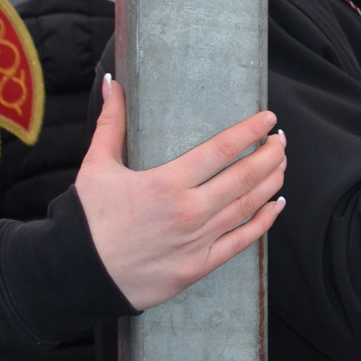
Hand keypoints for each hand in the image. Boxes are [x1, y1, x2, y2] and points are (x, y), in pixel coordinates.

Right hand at [74, 77, 285, 309]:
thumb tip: (115, 85)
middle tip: (280, 139)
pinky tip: (276, 205)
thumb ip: (112, 125)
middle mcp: (189, 211)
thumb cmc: (86, 220)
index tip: (267, 118)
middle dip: (270, 154)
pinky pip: (242, 242)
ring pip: (249, 206)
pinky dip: (265, 222)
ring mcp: (198, 241)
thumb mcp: (96, 167)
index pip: (222, 149)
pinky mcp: (200, 266)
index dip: (250, 131)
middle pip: (245, 176)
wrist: (78, 275)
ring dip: (271, 183)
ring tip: (282, 164)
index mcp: (167, 183)